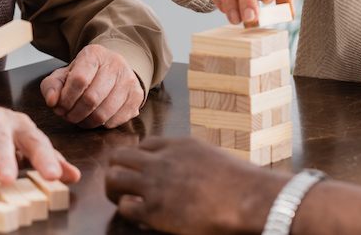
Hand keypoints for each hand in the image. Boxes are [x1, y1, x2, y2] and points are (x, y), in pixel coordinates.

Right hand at [0, 104, 80, 184]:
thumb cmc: (5, 135)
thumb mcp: (27, 145)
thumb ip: (49, 160)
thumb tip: (74, 176)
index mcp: (22, 127)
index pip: (36, 142)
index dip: (44, 158)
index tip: (53, 176)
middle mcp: (0, 121)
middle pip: (4, 140)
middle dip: (6, 158)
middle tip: (8, 178)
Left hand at [40, 45, 143, 127]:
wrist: (112, 69)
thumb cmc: (85, 73)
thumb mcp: (64, 75)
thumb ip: (51, 86)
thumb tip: (52, 101)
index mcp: (95, 53)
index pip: (79, 80)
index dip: (66, 99)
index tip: (59, 107)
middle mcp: (115, 63)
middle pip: (91, 99)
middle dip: (74, 113)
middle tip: (68, 116)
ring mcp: (129, 80)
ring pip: (103, 113)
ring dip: (86, 122)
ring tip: (79, 119)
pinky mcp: (137, 96)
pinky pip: (115, 121)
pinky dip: (100, 125)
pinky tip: (93, 118)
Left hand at [106, 137, 286, 234]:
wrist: (247, 198)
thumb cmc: (240, 182)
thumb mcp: (212, 157)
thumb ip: (193, 159)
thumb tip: (191, 169)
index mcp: (177, 145)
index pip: (144, 144)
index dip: (142, 159)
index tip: (146, 172)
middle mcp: (161, 160)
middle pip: (119, 156)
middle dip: (118, 170)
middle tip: (124, 185)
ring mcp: (155, 184)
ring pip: (113, 178)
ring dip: (115, 190)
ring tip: (124, 199)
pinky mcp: (155, 210)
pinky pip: (125, 207)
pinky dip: (128, 211)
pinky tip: (142, 216)